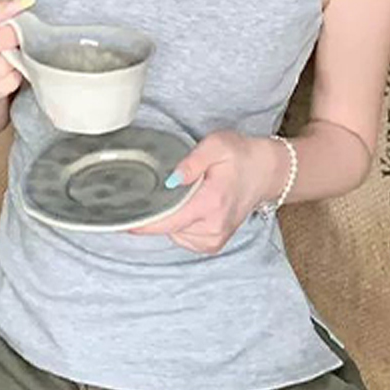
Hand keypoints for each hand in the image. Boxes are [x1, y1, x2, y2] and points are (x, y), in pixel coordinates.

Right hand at [0, 0, 30, 103]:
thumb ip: (3, 2)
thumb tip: (25, 2)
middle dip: (14, 35)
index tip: (22, 4)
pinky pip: (7, 83)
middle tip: (22, 32)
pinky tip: (12, 66)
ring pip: (1, 66)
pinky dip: (16, 74)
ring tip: (16, 50)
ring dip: (16, 57)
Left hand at [128, 131, 286, 253]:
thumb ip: (192, 161)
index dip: (143, 223)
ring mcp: (215, 239)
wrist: (267, 172)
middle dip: (161, 209)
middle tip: (174, 185)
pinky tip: (192, 206)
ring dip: (173, 216)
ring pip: (174, 233)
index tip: (122, 221)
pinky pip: (183, 237)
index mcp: (211, 204)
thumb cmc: (241, 156)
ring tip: (192, 193)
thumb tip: (171, 180)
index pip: (168, 222)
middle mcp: (213, 228)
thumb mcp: (217, 145)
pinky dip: (181, 224)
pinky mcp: (214, 243)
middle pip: (168, 228)